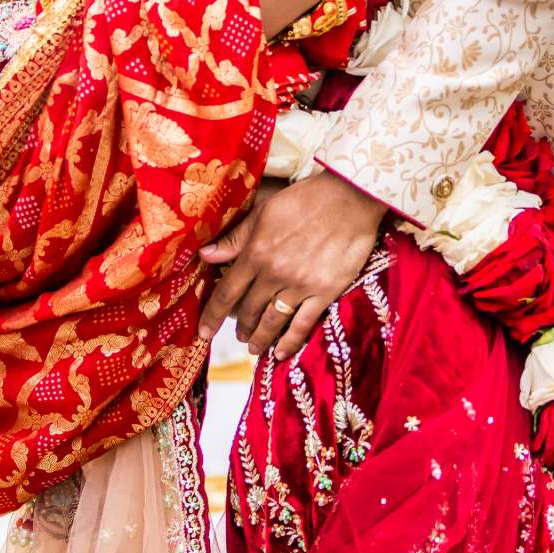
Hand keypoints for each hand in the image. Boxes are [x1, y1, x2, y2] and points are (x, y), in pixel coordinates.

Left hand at [200, 172, 387, 358]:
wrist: (350, 198)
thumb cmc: (305, 200)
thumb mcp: (264, 211)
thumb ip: (236, 238)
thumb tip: (205, 255)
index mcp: (256, 253)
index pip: (227, 293)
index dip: (213, 316)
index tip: (203, 332)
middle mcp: (274, 273)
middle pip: (249, 311)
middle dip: (240, 327)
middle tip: (237, 334)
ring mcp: (300, 285)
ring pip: (272, 322)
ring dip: (260, 338)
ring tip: (254, 347)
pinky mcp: (324, 292)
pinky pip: (303, 324)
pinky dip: (290, 342)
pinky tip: (281, 353)